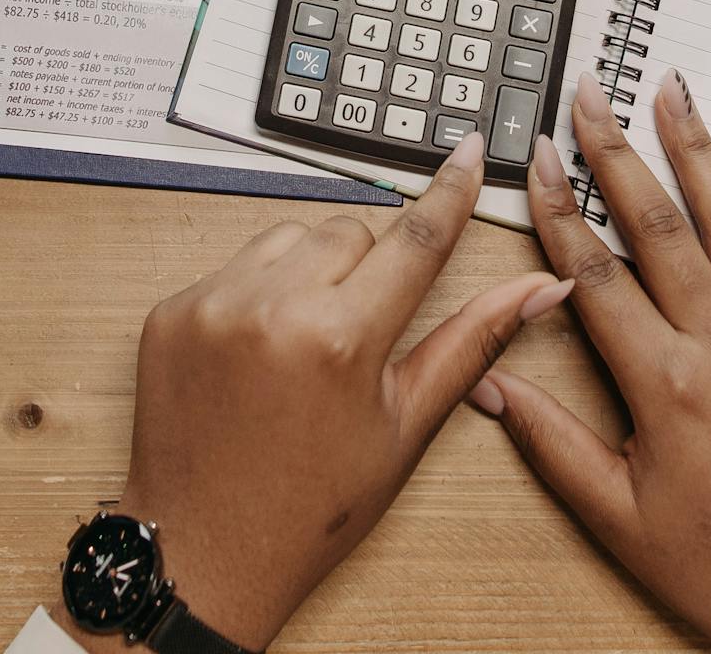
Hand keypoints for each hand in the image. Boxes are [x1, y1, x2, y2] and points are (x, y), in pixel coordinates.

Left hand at [52, 132, 570, 651]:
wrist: (202, 559)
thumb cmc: (308, 509)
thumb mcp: (403, 429)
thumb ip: (471, 343)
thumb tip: (539, 290)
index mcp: (341, 340)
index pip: (416, 238)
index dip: (451, 190)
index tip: (469, 151)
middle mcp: (272, 307)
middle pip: (352, 230)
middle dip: (368, 266)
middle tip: (362, 333)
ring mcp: (212, 304)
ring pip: (291, 236)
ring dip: (311, 269)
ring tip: (308, 345)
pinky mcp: (171, 310)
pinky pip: (235, 264)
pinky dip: (258, 292)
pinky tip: (260, 354)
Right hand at [469, 70, 710, 653]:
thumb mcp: (620, 519)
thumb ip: (553, 443)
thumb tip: (490, 385)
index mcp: (667, 386)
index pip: (594, 272)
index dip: (560, 207)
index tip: (541, 156)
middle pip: (658, 222)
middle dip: (618, 148)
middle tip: (593, 92)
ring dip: (697, 147)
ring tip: (673, 89)